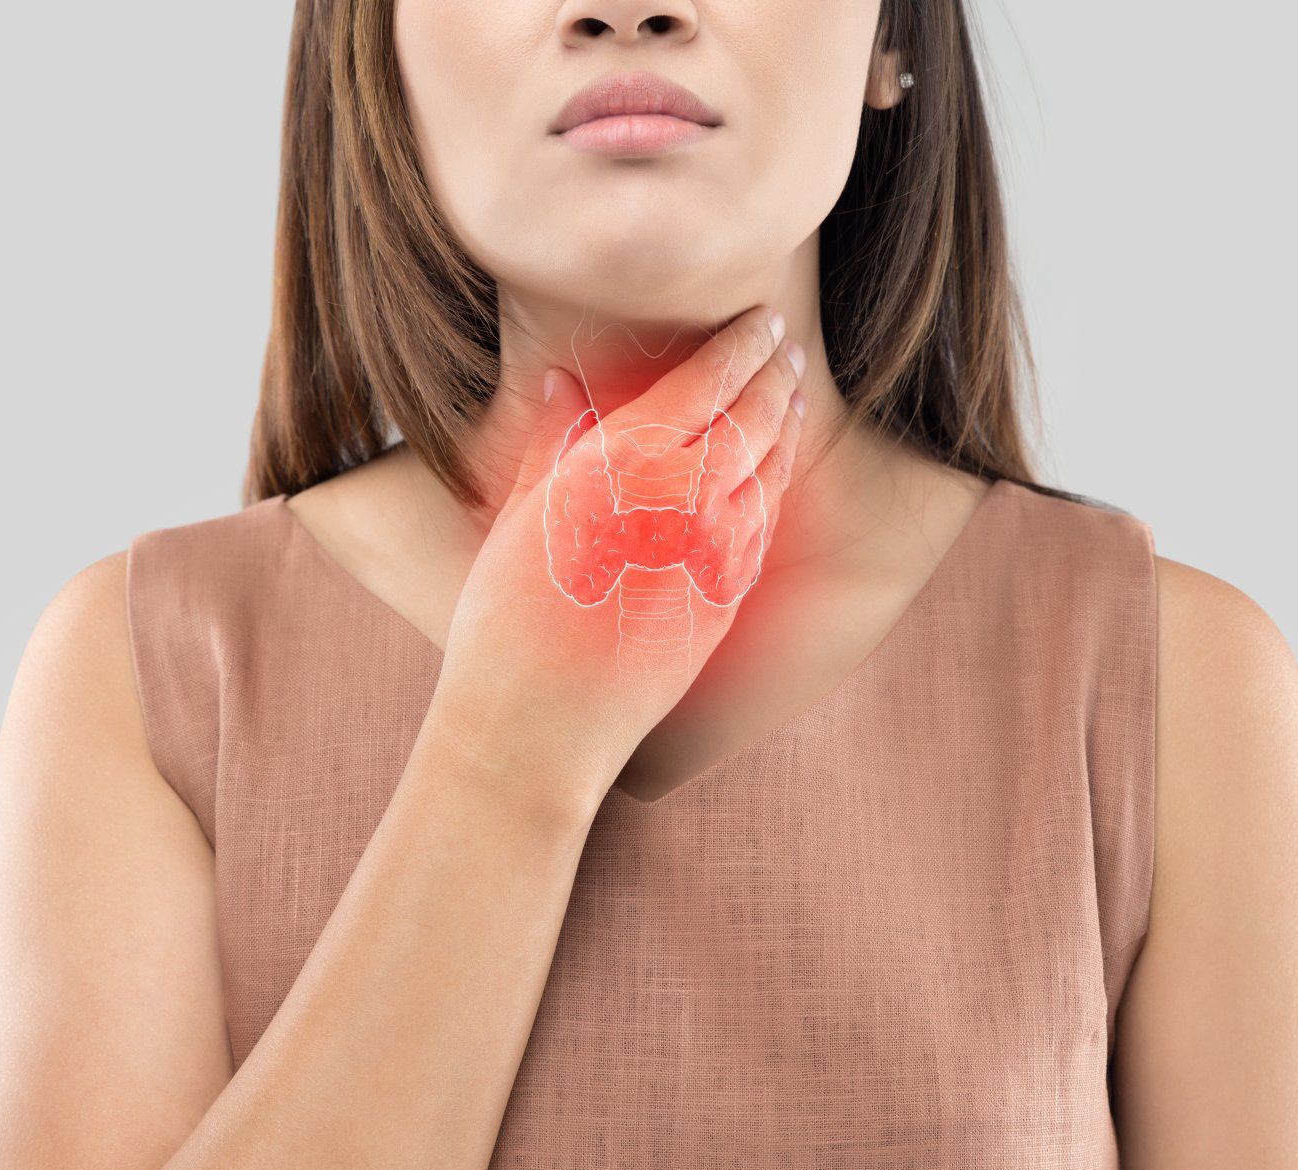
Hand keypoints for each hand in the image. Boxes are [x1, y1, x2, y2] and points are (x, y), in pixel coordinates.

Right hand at [429, 304, 805, 796]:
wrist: (540, 723)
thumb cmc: (507, 618)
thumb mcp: (520, 516)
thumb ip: (553, 442)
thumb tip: (562, 381)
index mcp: (625, 464)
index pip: (708, 381)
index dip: (742, 343)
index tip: (762, 319)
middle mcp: (682, 500)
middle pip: (753, 417)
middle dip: (774, 373)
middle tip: (785, 346)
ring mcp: (715, 551)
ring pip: (770, 470)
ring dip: (785, 423)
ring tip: (790, 395)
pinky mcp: (727, 598)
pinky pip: (763, 525)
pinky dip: (774, 485)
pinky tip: (772, 473)